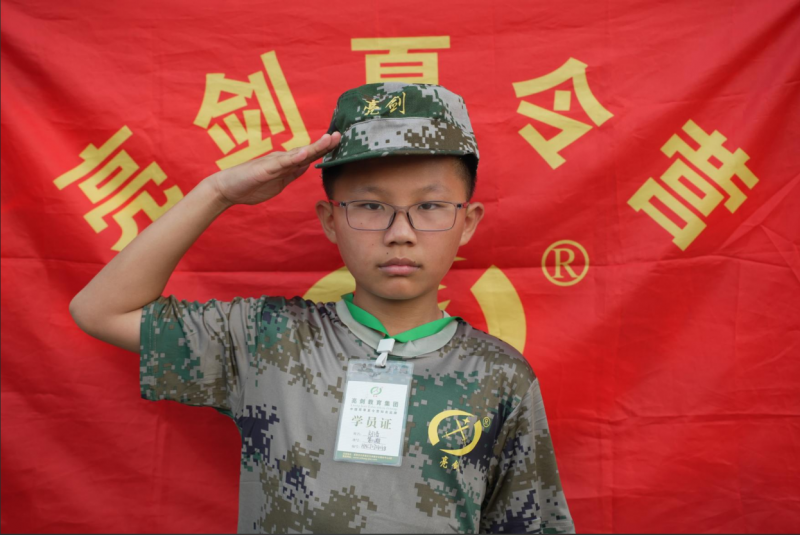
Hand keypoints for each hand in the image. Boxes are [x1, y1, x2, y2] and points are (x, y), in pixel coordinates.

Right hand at [209, 132, 341, 206]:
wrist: (226, 189)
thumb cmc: (249, 186)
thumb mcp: (277, 182)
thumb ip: (291, 173)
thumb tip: (306, 166)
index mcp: (285, 164)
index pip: (309, 157)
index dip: (324, 151)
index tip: (338, 144)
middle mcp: (281, 160)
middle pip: (307, 152)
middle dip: (324, 145)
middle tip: (340, 135)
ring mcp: (274, 163)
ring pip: (298, 154)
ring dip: (314, 147)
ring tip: (329, 140)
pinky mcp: (265, 169)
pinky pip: (282, 163)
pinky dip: (294, 158)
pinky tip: (305, 153)